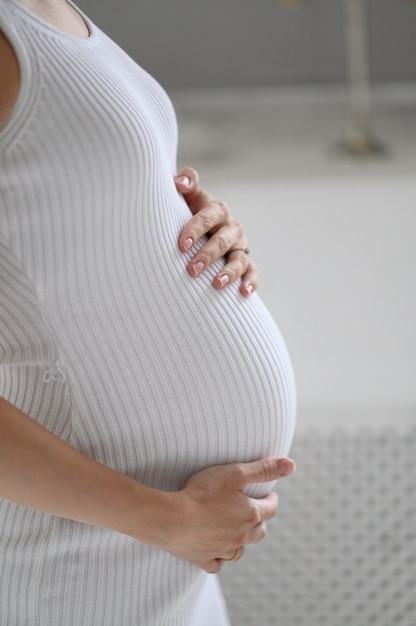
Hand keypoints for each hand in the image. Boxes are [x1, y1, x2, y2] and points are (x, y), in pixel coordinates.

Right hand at [163, 457, 295, 572]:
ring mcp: (222, 550)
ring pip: (240, 550)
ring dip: (243, 541)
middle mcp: (240, 536)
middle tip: (257, 511)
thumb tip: (290, 465)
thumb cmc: (202, 492)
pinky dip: (220, 558)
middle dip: (261, 521)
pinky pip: (217, 563)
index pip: (270, 508)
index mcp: (250, 515)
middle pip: (259, 532)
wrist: (171, 518)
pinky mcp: (202, 559)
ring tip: (238, 531)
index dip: (271, 499)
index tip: (270, 494)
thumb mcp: (234, 473)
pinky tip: (217, 552)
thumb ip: (262, 469)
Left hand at [175, 167, 258, 296]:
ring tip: (217, 284)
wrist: (202, 230)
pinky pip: (252, 272)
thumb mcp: (189, 197)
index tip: (181, 246)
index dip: (195, 230)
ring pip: (238, 259)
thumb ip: (186, 184)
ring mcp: (240, 245)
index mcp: (217, 210)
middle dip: (207, 255)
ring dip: (229, 272)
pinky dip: (250, 282)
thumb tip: (178, 182)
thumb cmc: (190, 213)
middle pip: (222, 241)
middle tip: (192, 270)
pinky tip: (244, 293)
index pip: (207, 217)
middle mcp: (231, 227)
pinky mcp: (246, 262)